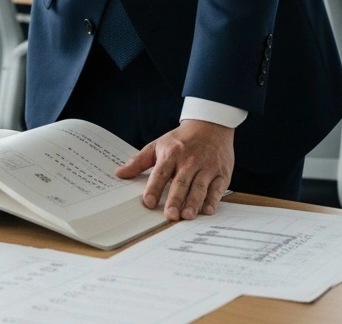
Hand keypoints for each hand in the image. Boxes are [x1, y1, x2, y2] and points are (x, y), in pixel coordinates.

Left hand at [115, 119, 234, 220]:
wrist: (210, 125)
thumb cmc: (181, 140)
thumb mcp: (158, 145)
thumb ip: (139, 161)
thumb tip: (119, 173)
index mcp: (172, 153)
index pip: (161, 172)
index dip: (154, 187)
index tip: (148, 202)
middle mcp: (189, 160)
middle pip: (181, 182)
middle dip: (176, 199)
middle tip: (170, 215)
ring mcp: (207, 166)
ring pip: (199, 187)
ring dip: (194, 202)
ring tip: (187, 216)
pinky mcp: (222, 173)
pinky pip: (218, 188)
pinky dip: (213, 199)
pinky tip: (207, 210)